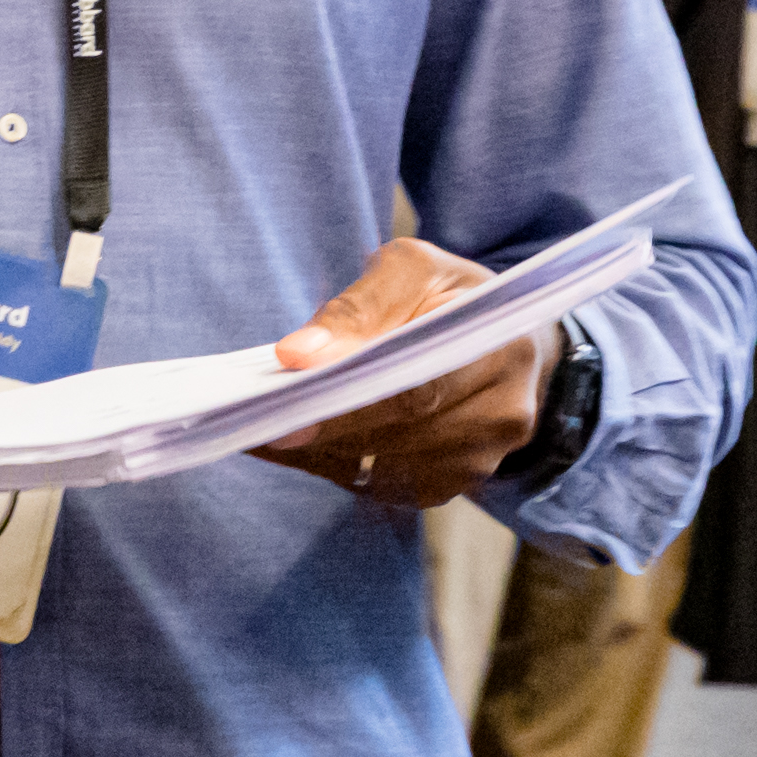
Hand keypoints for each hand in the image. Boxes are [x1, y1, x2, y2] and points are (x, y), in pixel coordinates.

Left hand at [257, 235, 540, 515]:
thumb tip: (296, 357)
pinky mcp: (452, 485)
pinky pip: (380, 486)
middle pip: (397, 436)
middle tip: (251, 420)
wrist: (504, 338)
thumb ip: (357, 307)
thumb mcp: (412, 271)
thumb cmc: (448, 296)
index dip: (348, 403)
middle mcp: (503, 414)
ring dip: (320, 452)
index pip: (418, 391)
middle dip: (321, 428)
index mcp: (503, 348)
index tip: (285, 406)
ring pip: (381, 469)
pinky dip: (334, 464)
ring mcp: (481, 460)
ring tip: (264, 427)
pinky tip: (300, 443)